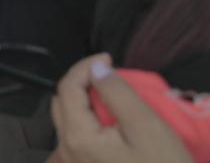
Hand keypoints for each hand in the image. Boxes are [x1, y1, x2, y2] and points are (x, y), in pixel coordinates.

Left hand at [50, 54, 191, 162]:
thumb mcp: (146, 126)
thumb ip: (117, 92)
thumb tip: (97, 68)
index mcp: (77, 138)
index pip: (67, 88)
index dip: (85, 66)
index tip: (109, 58)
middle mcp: (68, 152)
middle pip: (62, 103)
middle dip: (83, 83)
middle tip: (111, 76)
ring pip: (69, 120)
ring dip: (86, 102)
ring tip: (114, 96)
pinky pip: (78, 138)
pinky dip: (90, 122)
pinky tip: (110, 122)